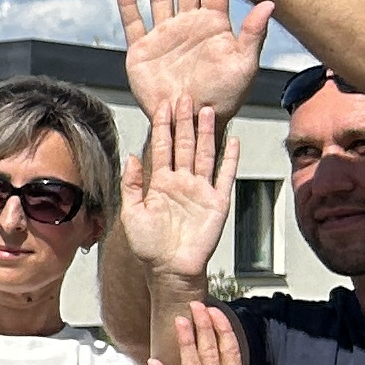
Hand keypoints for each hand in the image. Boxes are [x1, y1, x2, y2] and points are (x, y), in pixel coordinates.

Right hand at [115, 0, 271, 130]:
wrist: (192, 120)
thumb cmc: (224, 96)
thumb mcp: (245, 65)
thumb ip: (253, 34)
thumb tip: (269, 4)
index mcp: (215, 24)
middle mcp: (189, 24)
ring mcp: (164, 35)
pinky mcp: (142, 50)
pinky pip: (134, 23)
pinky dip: (128, 5)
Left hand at [119, 102, 242, 285]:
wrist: (169, 269)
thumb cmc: (148, 246)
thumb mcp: (131, 213)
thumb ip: (131, 184)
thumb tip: (132, 156)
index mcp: (160, 184)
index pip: (162, 148)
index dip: (162, 126)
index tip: (163, 105)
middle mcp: (181, 182)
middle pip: (184, 145)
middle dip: (184, 121)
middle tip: (185, 96)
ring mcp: (200, 190)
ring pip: (205, 154)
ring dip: (206, 132)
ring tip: (206, 110)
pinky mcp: (217, 202)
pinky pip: (225, 176)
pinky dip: (230, 158)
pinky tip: (233, 140)